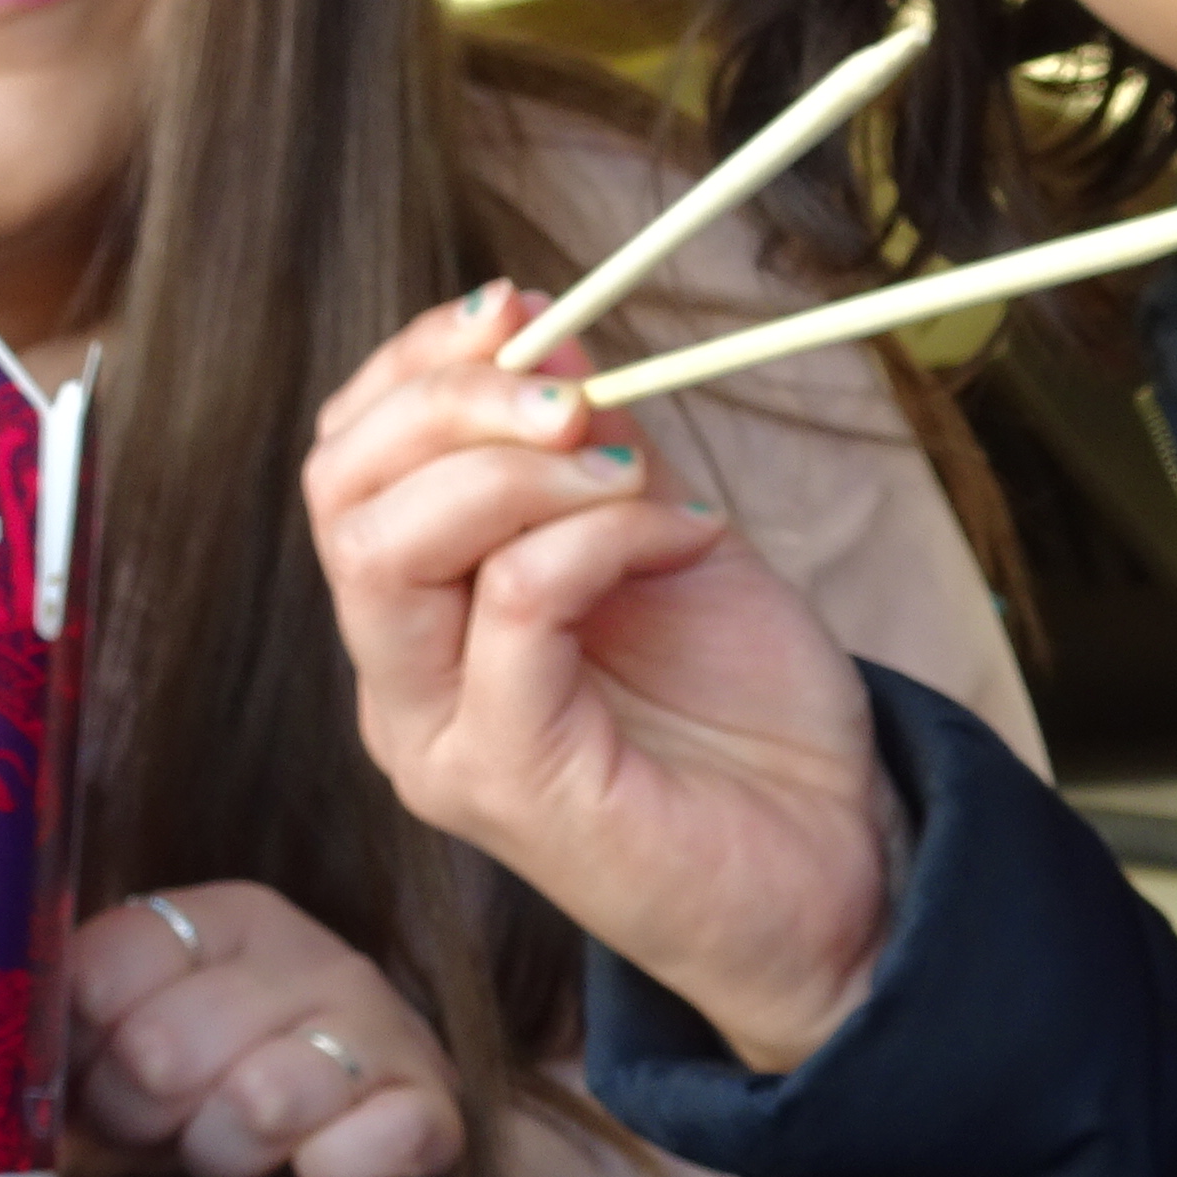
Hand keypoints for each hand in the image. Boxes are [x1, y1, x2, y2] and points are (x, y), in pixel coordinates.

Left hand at [65, 879, 463, 1176]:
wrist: (349, 1154)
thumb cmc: (212, 1099)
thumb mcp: (127, 1045)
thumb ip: (62, 1024)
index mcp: (224, 919)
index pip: (99, 974)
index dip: (78, 1054)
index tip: (90, 1080)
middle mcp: (311, 955)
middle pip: (163, 1048)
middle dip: (143, 1117)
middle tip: (162, 1132)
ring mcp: (382, 1028)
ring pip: (261, 1100)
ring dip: (225, 1156)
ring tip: (229, 1158)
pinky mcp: (431, 1111)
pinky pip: (364, 1146)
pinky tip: (309, 1174)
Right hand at [306, 283, 900, 1072]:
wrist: (835, 864)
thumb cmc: (746, 715)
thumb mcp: (662, 535)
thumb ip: (592, 448)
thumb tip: (540, 328)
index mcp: (418, 625)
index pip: (344, 463)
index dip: (415, 367)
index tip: (519, 312)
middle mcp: (401, 687)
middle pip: (340, 495)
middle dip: (451, 403)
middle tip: (576, 392)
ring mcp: (442, 741)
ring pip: (390, 549)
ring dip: (516, 468)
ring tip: (630, 468)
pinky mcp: (510, 783)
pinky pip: (515, 605)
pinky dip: (598, 537)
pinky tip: (682, 535)